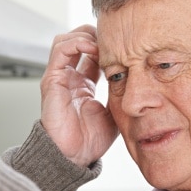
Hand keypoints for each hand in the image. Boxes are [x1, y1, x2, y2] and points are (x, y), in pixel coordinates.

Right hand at [41, 25, 118, 166]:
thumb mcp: (115, 110)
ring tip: (101, 42)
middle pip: (78, 41)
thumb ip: (121, 92)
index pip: (92, 53)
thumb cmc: (91, 140)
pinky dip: (76, 42)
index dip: (107, 46)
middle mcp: (69, 78)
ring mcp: (59, 77)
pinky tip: (91, 47)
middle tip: (113, 40)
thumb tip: (138, 78)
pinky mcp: (52, 80)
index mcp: (83, 84)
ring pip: (66, 40)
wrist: (75, 155)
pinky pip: (60, 50)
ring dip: (85, 35)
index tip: (124, 47)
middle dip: (95, 35)